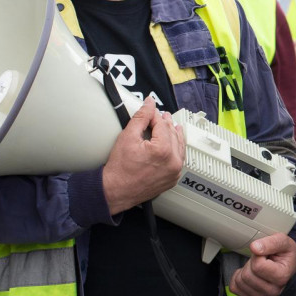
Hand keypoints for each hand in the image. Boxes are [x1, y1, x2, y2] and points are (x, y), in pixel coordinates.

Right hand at [101, 96, 185, 214]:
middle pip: (173, 134)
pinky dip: (176, 150)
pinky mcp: (172, 178)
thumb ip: (141, 117)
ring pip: (179, 147)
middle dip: (166, 123)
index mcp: (163, 150)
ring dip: (175, 135)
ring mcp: (174, 172)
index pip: (163, 125)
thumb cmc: (119, 169)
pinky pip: (179, 160)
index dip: (156, 115)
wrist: (115, 191)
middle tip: (163, 115)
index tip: (152, 110)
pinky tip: (174, 144)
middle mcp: (172, 162)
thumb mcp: (128, 137)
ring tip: (173, 126)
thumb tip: (149, 104)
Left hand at [228, 233, 295, 295]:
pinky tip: (250, 274)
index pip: (257, 265)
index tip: (266, 254)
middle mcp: (274, 291)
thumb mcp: (283, 241)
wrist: (289, 265)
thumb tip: (254, 247)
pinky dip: (238, 278)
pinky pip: (235, 288)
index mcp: (282, 277)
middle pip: (247, 275)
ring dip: (245, 270)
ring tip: (257, 266)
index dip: (258, 255)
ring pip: (239, 281)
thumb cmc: (286, 253)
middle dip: (251, 263)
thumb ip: (270, 242)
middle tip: (262, 260)